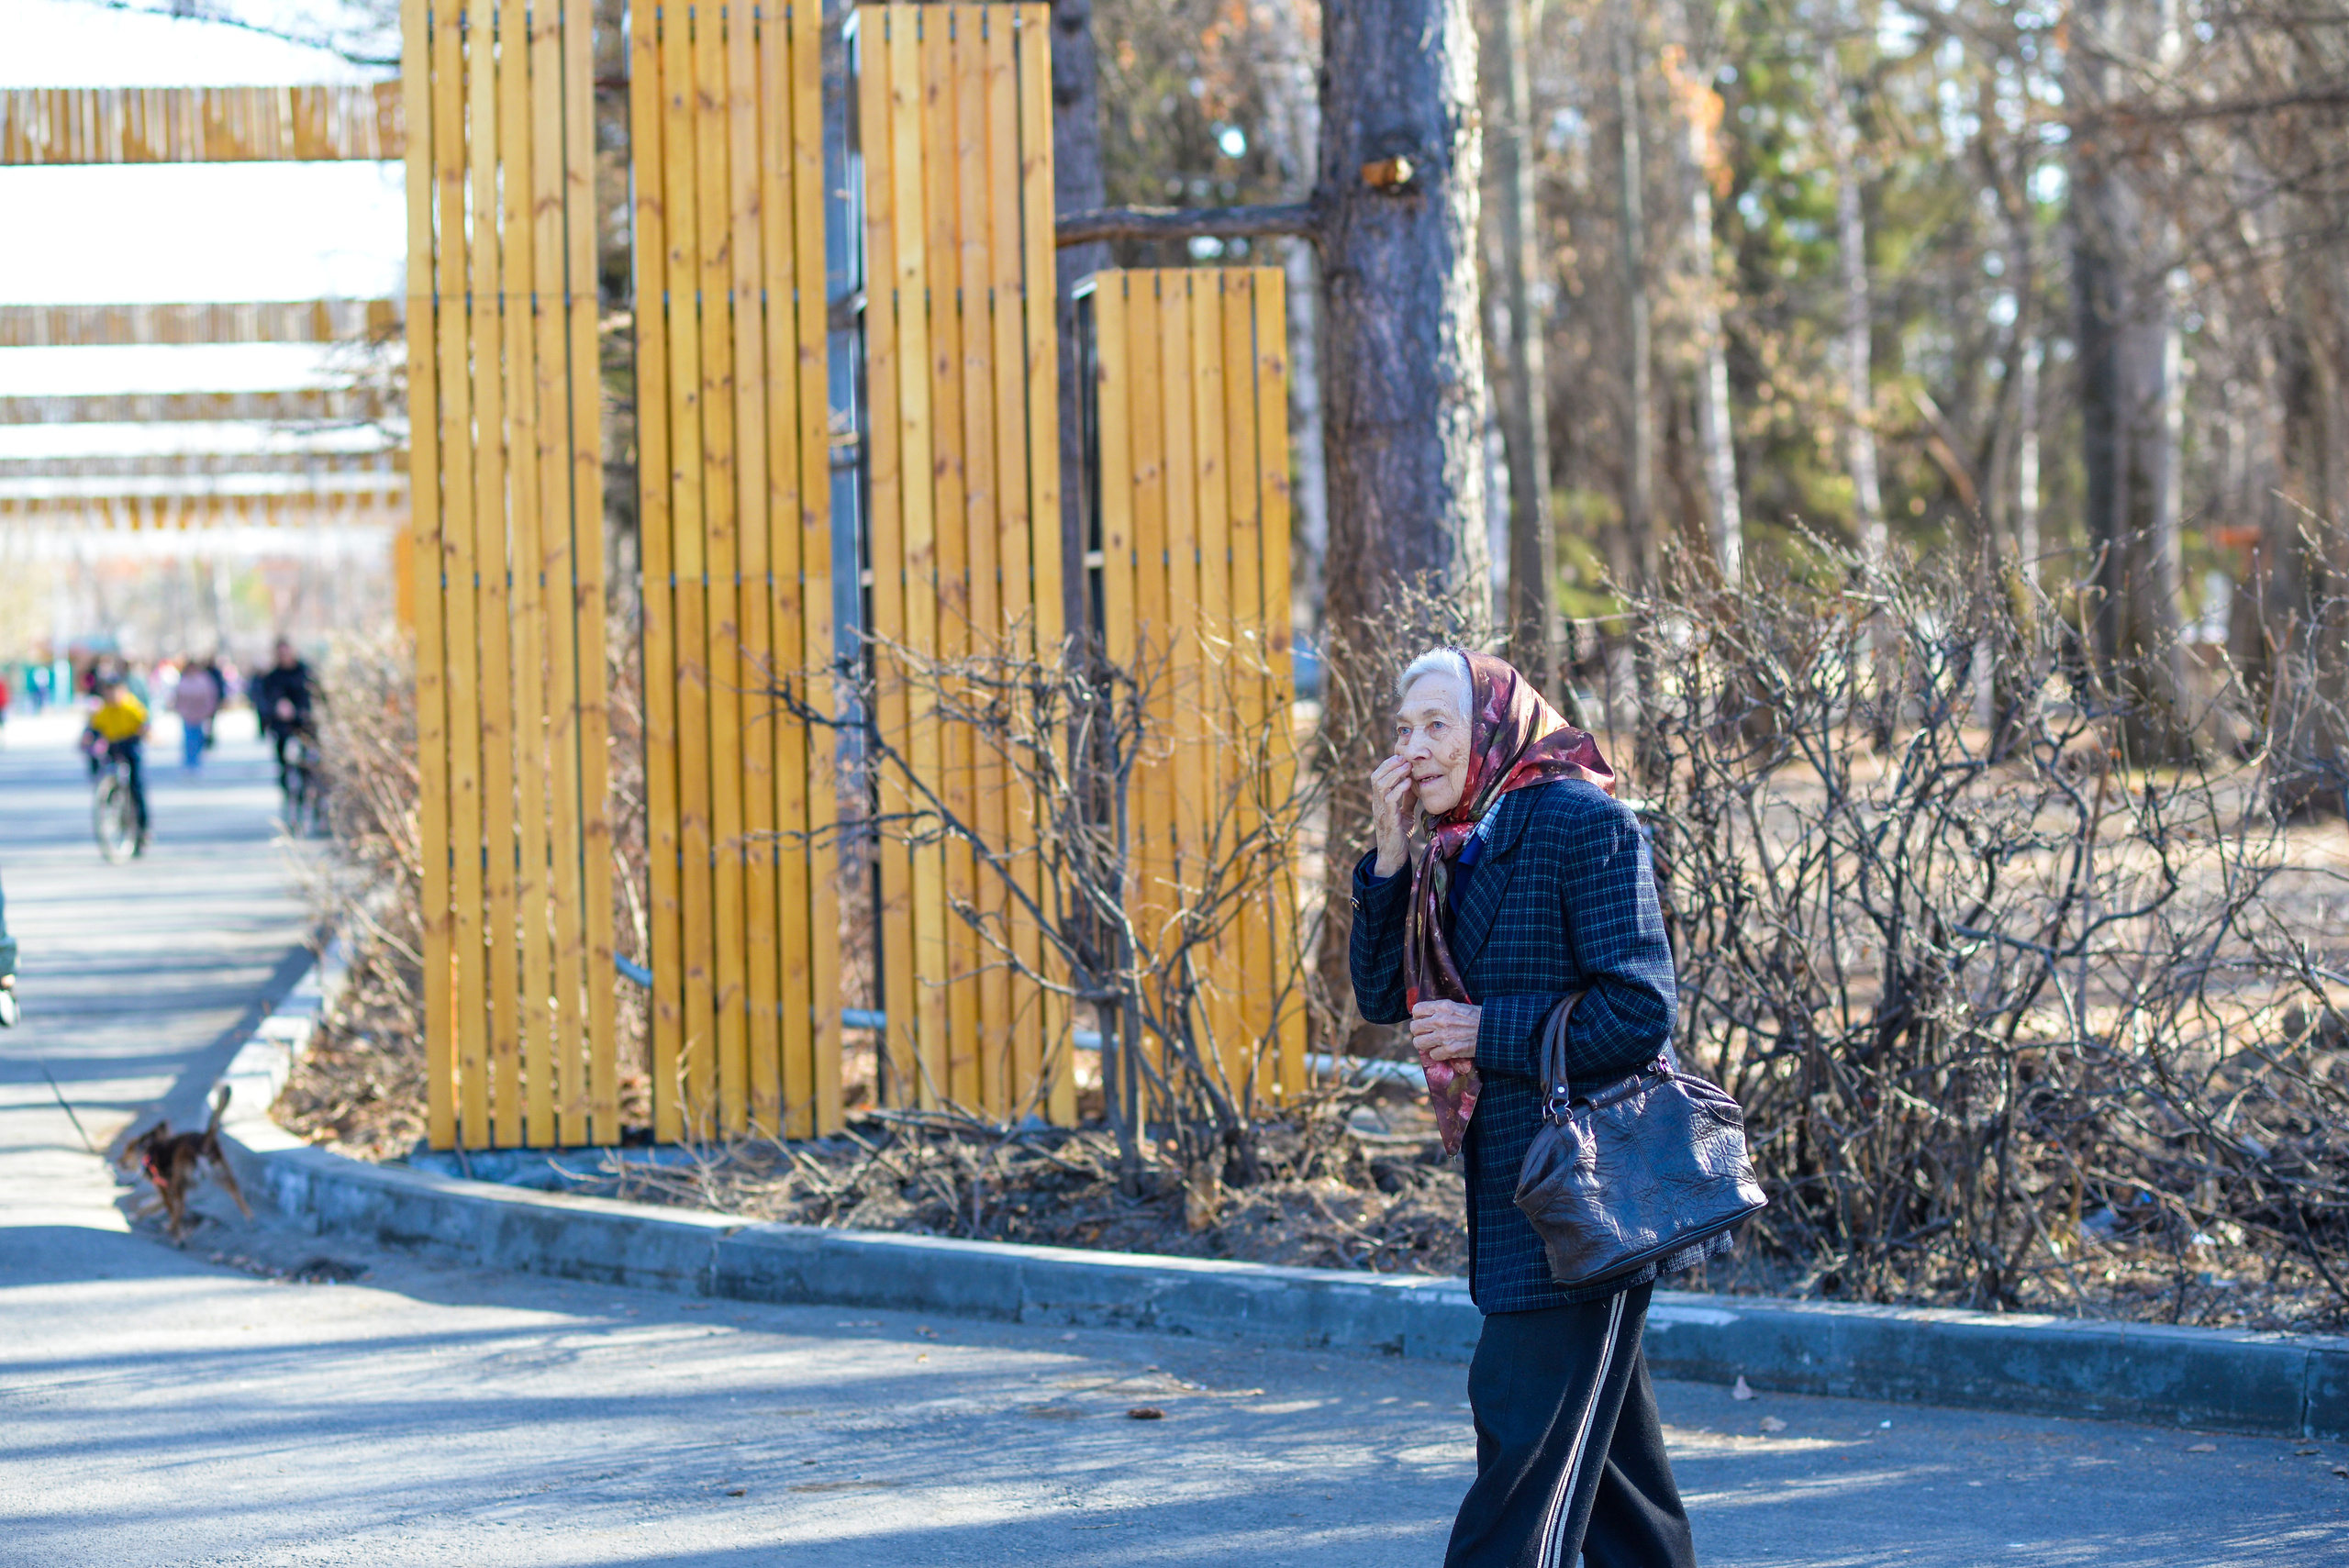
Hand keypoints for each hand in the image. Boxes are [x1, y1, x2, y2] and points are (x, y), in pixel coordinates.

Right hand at [1370, 755, 1415, 876]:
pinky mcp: (1388, 819)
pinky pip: (1390, 799)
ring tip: (1407, 767)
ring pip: (1381, 785)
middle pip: (1376, 777)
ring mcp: (1381, 811)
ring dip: (1394, 774)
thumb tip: (1415, 785)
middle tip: (1404, 758)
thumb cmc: (1398, 835)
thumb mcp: (1405, 813)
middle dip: (1389, 765)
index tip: (1400, 757)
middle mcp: (1377, 804)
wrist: (1394, 856)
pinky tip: (1408, 783)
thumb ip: (1407, 799)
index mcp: (1379, 801)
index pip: (1377, 777)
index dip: (1386, 765)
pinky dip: (1399, 788)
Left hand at [1410, 1000, 1480, 1065]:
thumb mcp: (1457, 1007)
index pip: (1416, 1010)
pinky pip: (1433, 1055)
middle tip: (1426, 1034)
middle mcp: (1440, 1020)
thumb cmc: (1477, 1018)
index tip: (1423, 1020)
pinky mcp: (1449, 1050)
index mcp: (1442, 1007)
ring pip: (1419, 1042)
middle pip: (1414, 1027)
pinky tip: (1445, 1051)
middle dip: (1419, 1032)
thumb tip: (1426, 1016)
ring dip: (1425, 1045)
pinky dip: (1438, 1055)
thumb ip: (1441, 1010)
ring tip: (1432, 1044)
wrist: (1492, 1030)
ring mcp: (1444, 1036)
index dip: (1418, 1017)